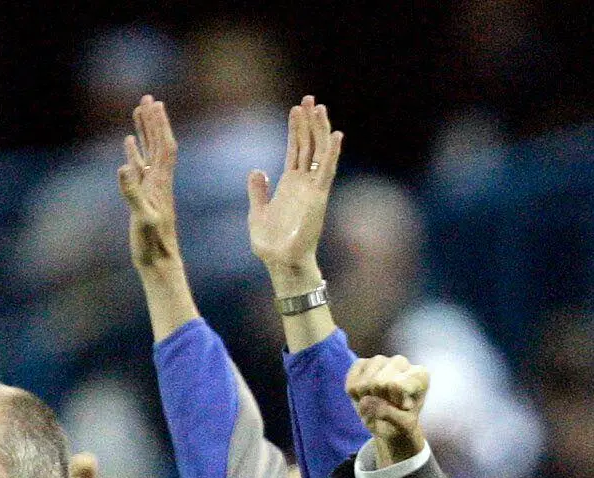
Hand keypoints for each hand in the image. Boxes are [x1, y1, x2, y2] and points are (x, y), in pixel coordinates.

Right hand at [118, 94, 180, 268]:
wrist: (159, 263)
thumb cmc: (153, 244)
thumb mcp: (142, 218)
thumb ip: (132, 193)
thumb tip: (122, 167)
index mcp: (161, 183)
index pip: (163, 147)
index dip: (159, 125)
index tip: (155, 104)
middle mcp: (159, 182)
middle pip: (158, 144)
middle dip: (153, 120)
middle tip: (148, 98)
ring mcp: (152, 188)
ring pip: (149, 153)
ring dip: (145, 131)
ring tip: (139, 110)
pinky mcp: (144, 197)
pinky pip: (139, 168)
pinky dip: (134, 153)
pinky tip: (129, 144)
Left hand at [248, 95, 342, 291]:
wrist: (280, 263)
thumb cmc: (270, 245)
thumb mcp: (256, 213)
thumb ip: (258, 191)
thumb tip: (257, 169)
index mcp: (289, 185)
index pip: (296, 149)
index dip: (296, 128)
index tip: (297, 108)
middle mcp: (303, 184)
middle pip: (309, 145)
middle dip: (309, 122)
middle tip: (310, 98)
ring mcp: (312, 190)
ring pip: (319, 153)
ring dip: (319, 130)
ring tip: (319, 107)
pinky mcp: (318, 198)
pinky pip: (327, 172)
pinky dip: (333, 153)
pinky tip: (337, 135)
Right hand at [346, 354, 429, 466]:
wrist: (391, 426)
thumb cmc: (402, 423)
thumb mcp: (403, 426)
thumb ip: (390, 415)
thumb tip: (366, 401)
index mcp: (419, 375)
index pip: (396, 385)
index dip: (393, 402)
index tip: (403, 407)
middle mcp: (401, 362)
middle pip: (377, 383)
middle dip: (377, 401)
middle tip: (387, 407)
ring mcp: (380, 360)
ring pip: (363, 383)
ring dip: (366, 400)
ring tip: (377, 403)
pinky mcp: (362, 363)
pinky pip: (351, 383)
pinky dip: (355, 397)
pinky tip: (366, 397)